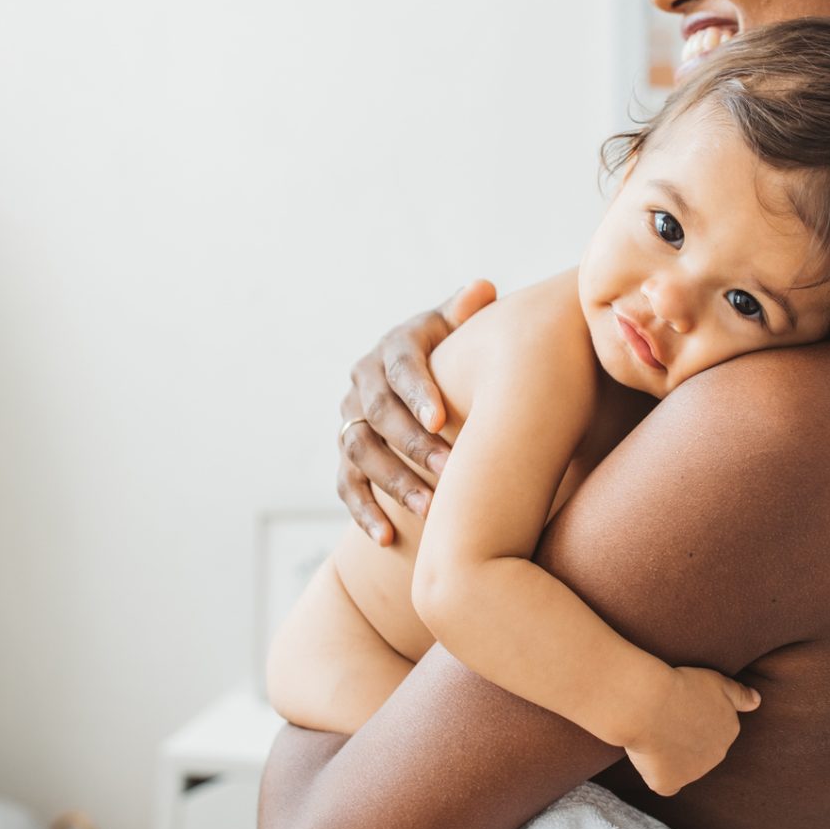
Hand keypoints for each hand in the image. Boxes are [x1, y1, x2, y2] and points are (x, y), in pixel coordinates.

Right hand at [337, 280, 496, 545]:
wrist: (422, 382)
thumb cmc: (454, 354)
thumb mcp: (457, 330)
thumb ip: (466, 313)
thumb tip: (483, 289)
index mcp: (394, 348)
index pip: (401, 366)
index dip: (417, 392)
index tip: (440, 419)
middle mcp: (363, 383)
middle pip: (379, 414)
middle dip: (412, 444)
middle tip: (448, 470)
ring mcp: (350, 422)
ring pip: (361, 453)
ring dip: (393, 482)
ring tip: (428, 509)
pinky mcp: (346, 458)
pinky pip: (347, 487)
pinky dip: (365, 513)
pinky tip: (387, 539)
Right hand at [623, 667, 761, 796]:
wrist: (648, 704)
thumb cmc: (681, 686)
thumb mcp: (717, 682)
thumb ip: (739, 695)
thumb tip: (757, 701)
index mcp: (729, 730)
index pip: (714, 731)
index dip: (695, 720)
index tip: (680, 708)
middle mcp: (716, 755)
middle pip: (700, 752)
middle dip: (685, 740)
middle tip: (666, 719)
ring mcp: (693, 773)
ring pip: (682, 769)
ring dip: (670, 756)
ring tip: (653, 731)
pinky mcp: (669, 783)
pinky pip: (665, 783)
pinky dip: (657, 774)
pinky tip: (649, 758)